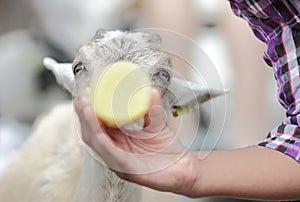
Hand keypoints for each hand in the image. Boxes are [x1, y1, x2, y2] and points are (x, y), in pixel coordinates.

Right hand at [74, 88, 198, 194]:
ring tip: (85, 106)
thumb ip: (152, 109)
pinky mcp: (126, 168)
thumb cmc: (168, 151)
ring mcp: (118, 161)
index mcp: (119, 141)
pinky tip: (96, 125)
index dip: (90, 109)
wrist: (185, 169)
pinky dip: (101, 138)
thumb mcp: (157, 125)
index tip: (89, 92)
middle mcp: (115, 151)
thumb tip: (150, 90)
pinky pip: (109, 152)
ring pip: (96, 142)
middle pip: (92, 132)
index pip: (98, 124)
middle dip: (84, 113)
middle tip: (82, 96)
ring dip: (88, 123)